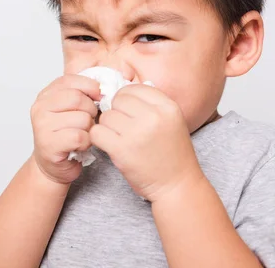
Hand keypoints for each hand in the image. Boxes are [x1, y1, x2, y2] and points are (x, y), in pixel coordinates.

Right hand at [30, 75, 100, 183]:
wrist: (52, 165)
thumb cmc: (64, 135)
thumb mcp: (69, 109)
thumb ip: (80, 94)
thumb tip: (103, 87)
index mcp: (45, 95)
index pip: (70, 80)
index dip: (89, 86)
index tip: (98, 96)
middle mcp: (40, 108)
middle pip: (78, 98)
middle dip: (91, 110)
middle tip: (89, 121)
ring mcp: (42, 126)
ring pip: (82, 118)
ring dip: (89, 129)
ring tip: (82, 134)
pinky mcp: (49, 144)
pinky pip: (80, 137)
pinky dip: (86, 142)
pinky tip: (79, 145)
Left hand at [89, 84, 202, 201]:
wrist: (177, 185)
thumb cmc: (171, 154)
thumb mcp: (171, 121)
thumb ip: (150, 104)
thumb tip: (120, 92)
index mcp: (167, 106)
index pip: (133, 88)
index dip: (126, 99)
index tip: (128, 113)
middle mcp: (154, 116)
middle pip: (118, 100)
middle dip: (116, 112)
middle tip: (122, 128)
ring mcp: (137, 133)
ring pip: (106, 116)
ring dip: (107, 127)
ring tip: (119, 139)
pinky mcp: (122, 149)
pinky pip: (97, 132)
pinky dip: (99, 139)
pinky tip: (109, 145)